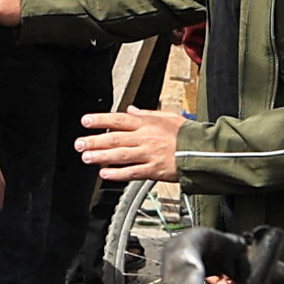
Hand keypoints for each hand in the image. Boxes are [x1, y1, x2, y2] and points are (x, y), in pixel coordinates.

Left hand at [73, 106, 187, 184]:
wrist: (204, 151)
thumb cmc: (188, 134)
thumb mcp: (168, 116)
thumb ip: (147, 114)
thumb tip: (131, 110)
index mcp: (148, 123)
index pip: (120, 119)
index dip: (101, 120)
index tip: (86, 121)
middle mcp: (146, 138)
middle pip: (115, 138)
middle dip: (95, 141)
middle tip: (80, 143)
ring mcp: (149, 154)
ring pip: (120, 154)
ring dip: (101, 156)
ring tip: (86, 157)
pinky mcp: (154, 170)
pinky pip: (132, 172)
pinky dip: (117, 173)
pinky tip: (105, 174)